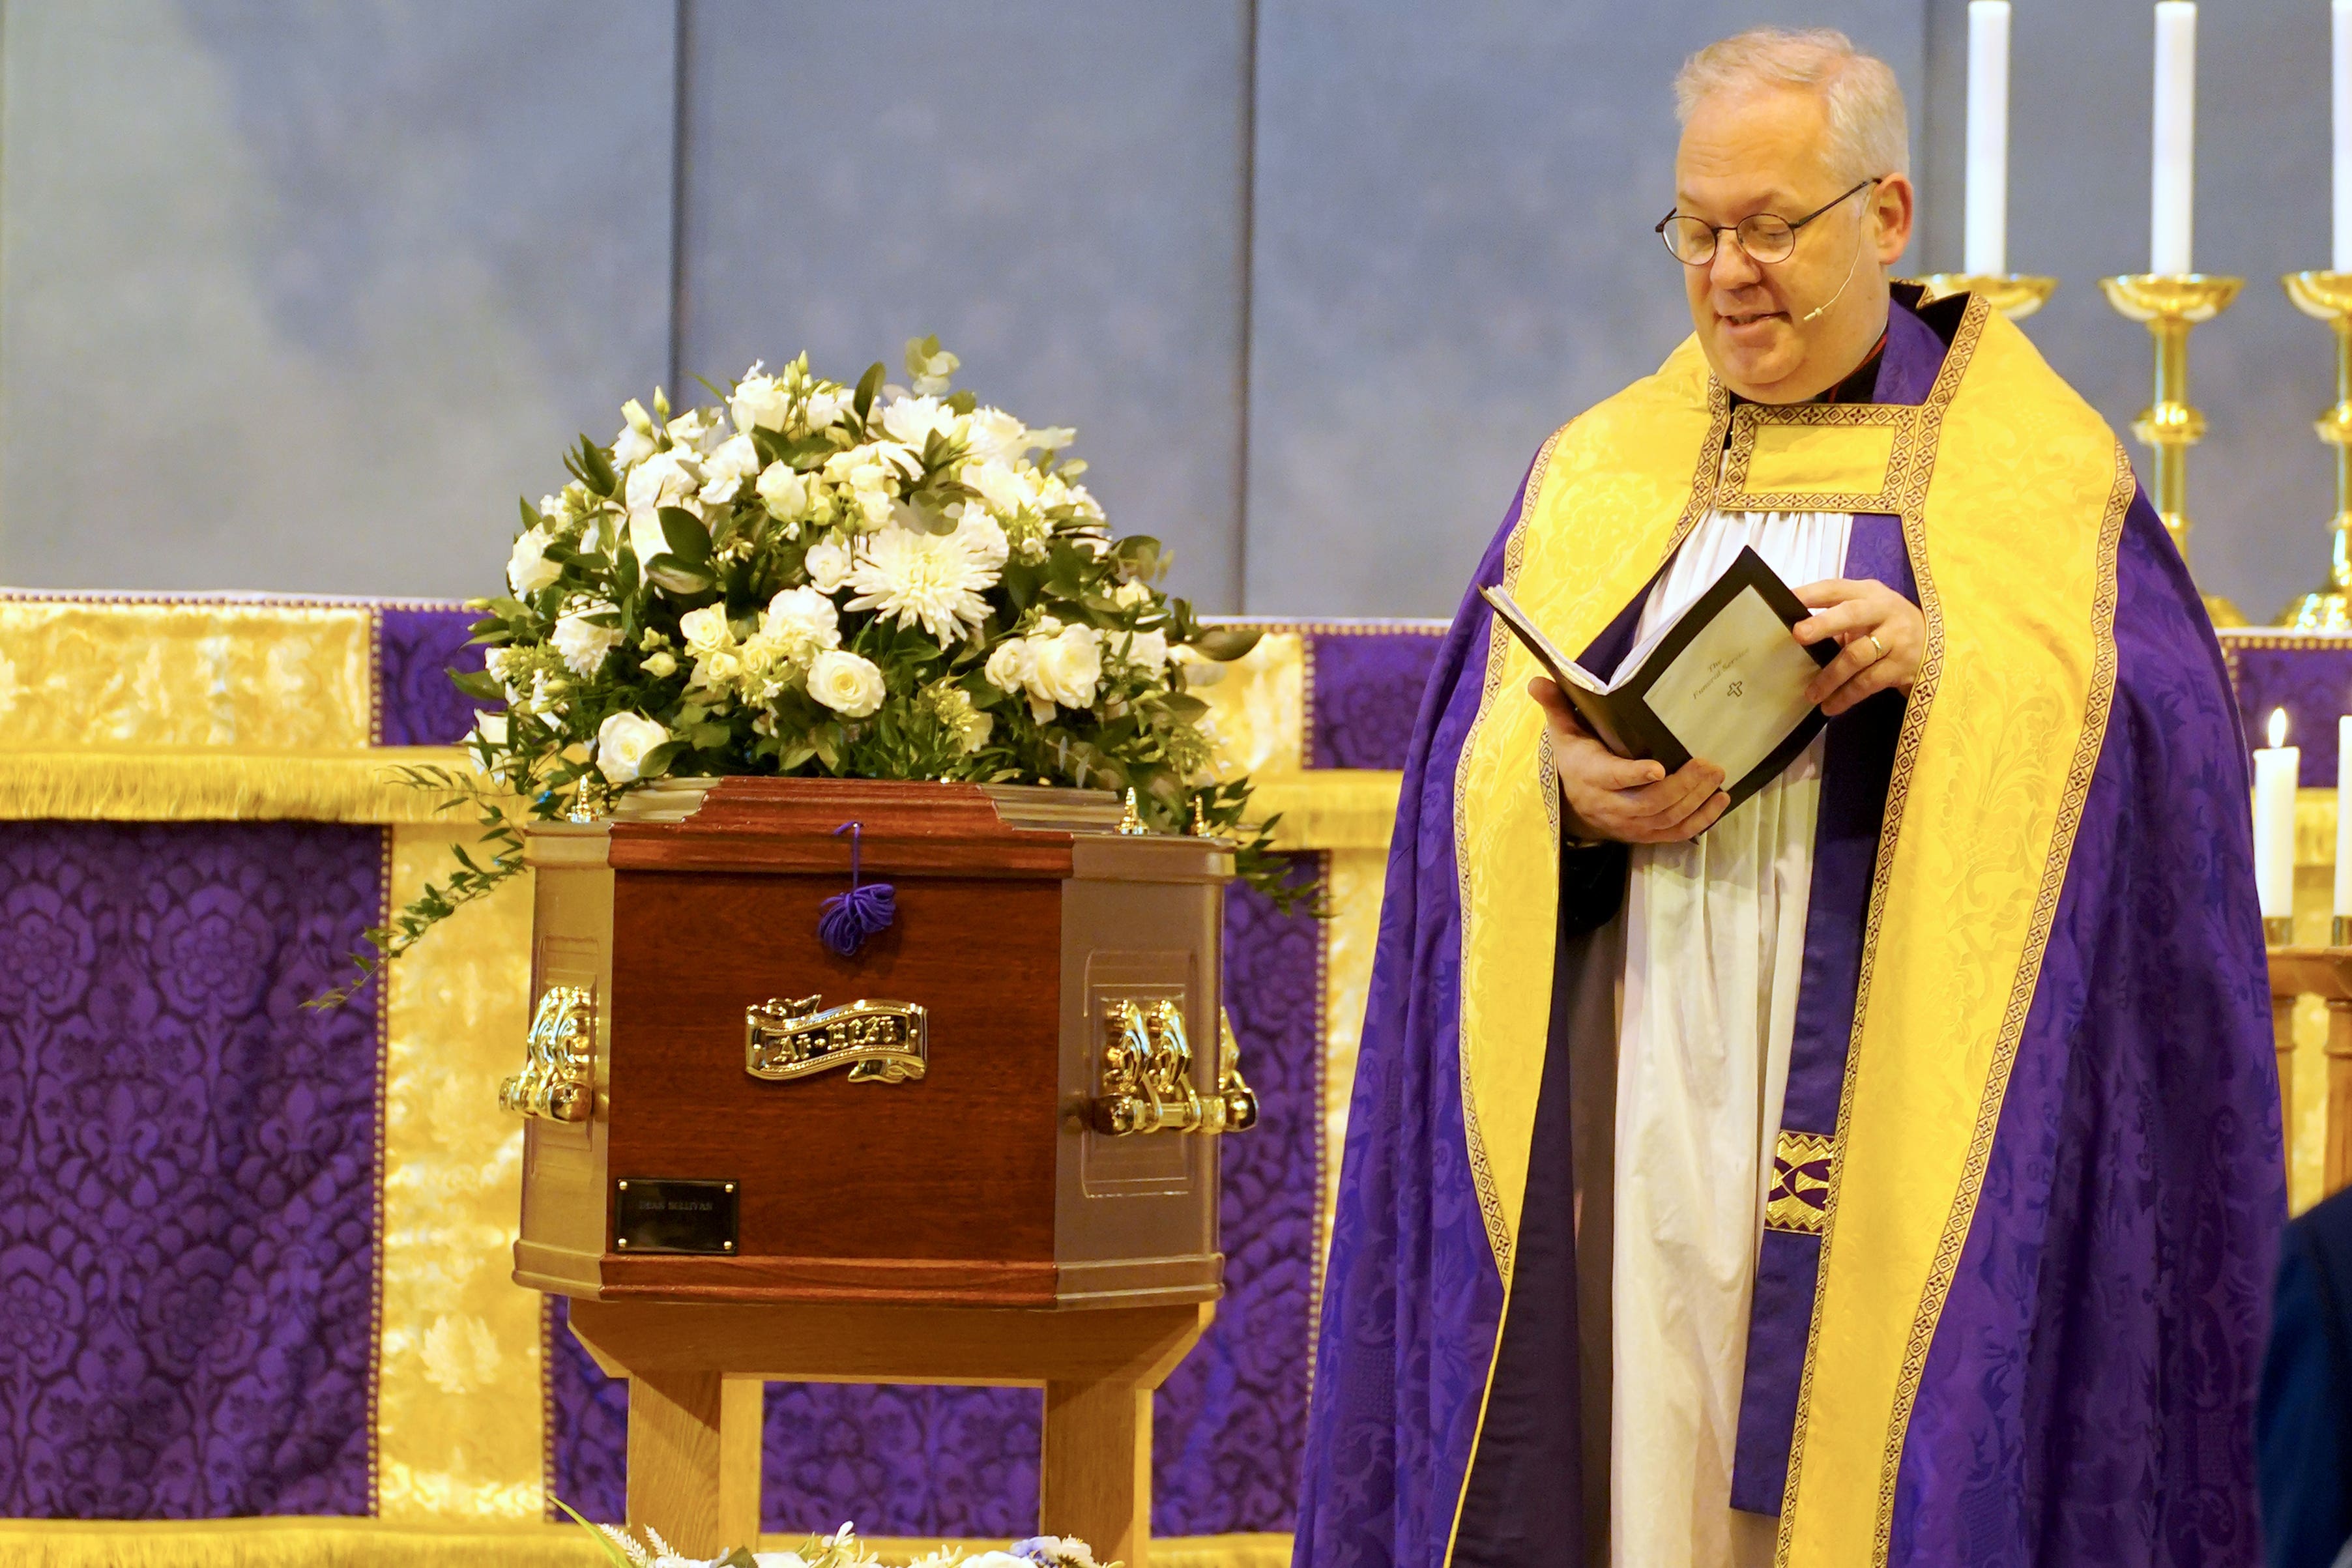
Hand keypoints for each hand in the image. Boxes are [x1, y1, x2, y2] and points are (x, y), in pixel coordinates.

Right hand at [1527, 677, 1728, 843]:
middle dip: (1682, 786)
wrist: (1573, 806)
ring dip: (1695, 800)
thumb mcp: (1563, 731)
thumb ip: (1555, 706)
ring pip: (1665, 819)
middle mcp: (1608, 804)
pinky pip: (1675, 834)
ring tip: (1717, 776)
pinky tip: (1719, 800)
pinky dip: (1701, 820)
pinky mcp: (1644, 834)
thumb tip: (1537, 681)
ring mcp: (1628, 824)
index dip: (1634, 776)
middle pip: (1648, 804)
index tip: (1658, 769)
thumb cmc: (1576, 759)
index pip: (1612, 778)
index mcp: (1589, 775)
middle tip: (1708, 764)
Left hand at [1792, 578, 1924, 716]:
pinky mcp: (1902, 666)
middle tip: (1798, 635)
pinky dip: (1846, 696)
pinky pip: (1868, 682)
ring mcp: (1896, 638)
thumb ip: (1839, 620)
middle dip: (1824, 624)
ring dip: (1830, 677)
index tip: (1787, 599)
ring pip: (1857, 656)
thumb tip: (1798, 636)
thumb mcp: (1869, 615)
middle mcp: (1884, 611)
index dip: (1811, 594)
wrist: (1940, 647)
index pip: (1836, 589)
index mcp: (1869, 593)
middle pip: (1851, 614)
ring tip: (1811, 693)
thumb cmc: (1890, 628)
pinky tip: (1830, 706)